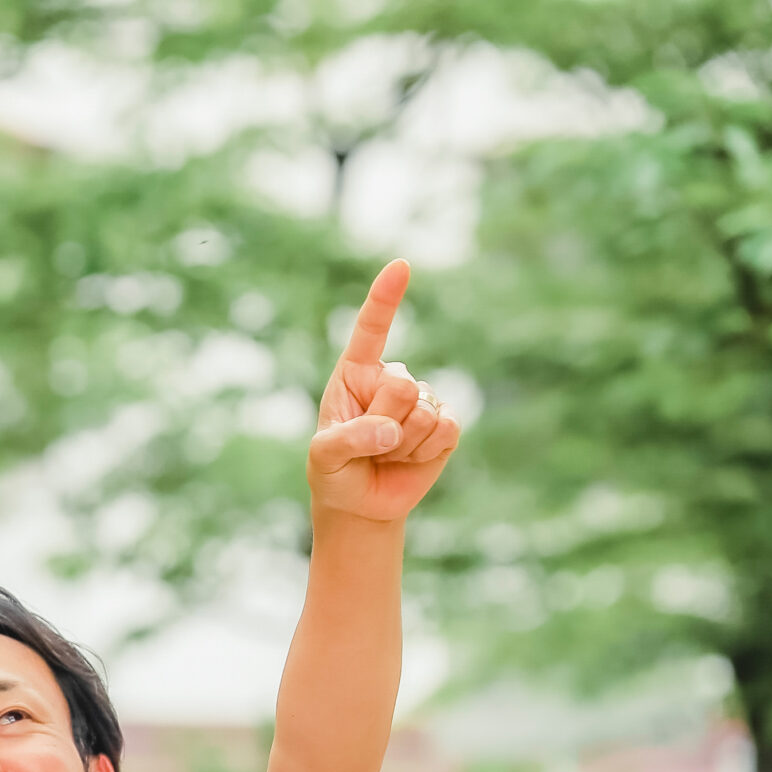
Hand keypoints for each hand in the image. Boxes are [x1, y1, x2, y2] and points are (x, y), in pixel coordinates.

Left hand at [308, 259, 462, 524]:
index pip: (371, 330)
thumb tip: (393, 430)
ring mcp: (423, 399)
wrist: (360, 505)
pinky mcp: (446, 425)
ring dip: (402, 444)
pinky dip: (424, 452)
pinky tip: (409, 459)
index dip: (385, 298)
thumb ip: (349, 439)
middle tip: (370, 444)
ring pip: (424, 411)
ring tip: (385, 454)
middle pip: (402, 385)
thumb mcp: (324, 457)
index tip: (400, 266)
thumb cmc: (334, 472)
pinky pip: (446, 429)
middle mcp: (392, 378)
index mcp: (355, 373)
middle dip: (384, 422)